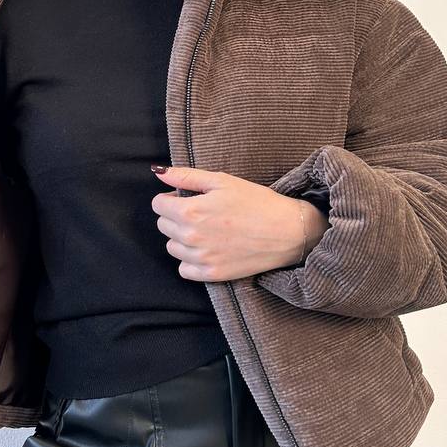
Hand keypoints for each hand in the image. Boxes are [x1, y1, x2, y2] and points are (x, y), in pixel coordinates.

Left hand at [150, 165, 328, 282]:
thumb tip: (158, 172)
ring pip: (172, 247)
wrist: (288, 231)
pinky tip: (208, 249)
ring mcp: (201, 258)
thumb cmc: (257, 201)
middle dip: (176, 216)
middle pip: (163, 226)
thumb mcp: (222, 180)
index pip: (158, 205)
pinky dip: (190, 260)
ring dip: (182, 238)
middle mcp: (191, 237)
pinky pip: (184, 269)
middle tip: (201, 212)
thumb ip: (186, 176)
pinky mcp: (212, 274)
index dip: (170, 198)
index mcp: (190, 211)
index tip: (186, 197)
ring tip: (207, 230)